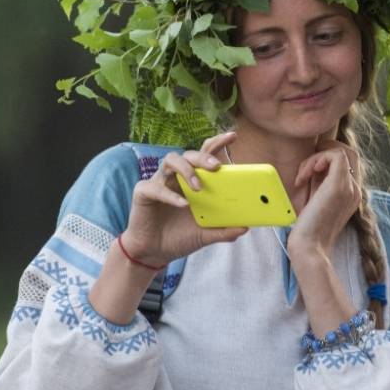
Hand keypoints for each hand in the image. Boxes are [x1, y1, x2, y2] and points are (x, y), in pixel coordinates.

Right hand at [121, 131, 247, 265]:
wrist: (154, 253)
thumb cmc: (180, 237)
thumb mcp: (206, 235)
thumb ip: (224, 230)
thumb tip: (245, 227)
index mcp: (194, 180)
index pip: (206, 154)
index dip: (218, 143)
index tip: (233, 136)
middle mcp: (177, 176)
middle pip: (190, 154)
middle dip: (204, 157)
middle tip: (216, 167)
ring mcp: (159, 182)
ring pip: (171, 160)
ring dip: (187, 170)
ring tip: (198, 187)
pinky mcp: (144, 193)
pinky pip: (155, 187)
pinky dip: (170, 195)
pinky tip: (182, 205)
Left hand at [287, 139, 360, 261]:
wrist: (310, 248)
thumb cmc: (307, 230)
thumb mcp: (316, 200)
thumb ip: (320, 182)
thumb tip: (314, 164)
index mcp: (351, 194)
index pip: (349, 163)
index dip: (327, 160)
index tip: (307, 174)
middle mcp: (355, 190)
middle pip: (350, 153)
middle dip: (324, 153)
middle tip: (306, 169)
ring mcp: (351, 188)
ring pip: (341, 152)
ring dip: (318, 156)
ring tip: (303, 175)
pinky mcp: (340, 186)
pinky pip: (336, 155)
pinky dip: (318, 158)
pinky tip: (306, 175)